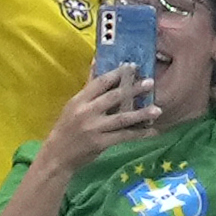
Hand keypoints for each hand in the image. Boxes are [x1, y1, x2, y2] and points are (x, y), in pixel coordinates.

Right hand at [35, 59, 160, 174]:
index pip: (100, 82)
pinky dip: (139, 134)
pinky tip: (153, 131)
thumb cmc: (67, 127)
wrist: (58, 155)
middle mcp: (86, 112)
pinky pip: (124, 136)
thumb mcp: (74, 105)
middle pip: (113, 98)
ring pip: (121, 118)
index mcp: (79, 100)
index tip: (133, 66)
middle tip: (150, 82)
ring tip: (157, 109)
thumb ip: (89, 85)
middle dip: (133, 89)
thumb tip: (98, 60)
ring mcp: (94, 128)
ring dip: (141, 114)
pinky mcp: (100, 143)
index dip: (117, 73)